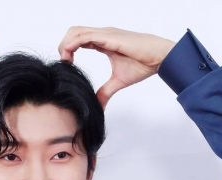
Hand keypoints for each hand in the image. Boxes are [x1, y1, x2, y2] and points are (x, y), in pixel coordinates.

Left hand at [58, 27, 174, 108]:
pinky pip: (84, 36)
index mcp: (103, 42)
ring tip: (65, 61)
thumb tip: (98, 105)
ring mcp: (105, 34)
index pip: (79, 39)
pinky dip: (73, 44)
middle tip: (64, 63)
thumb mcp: (118, 81)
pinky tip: (69, 56)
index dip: (68, 50)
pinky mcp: (108, 37)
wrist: (159, 58)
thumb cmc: (143, 64)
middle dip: (63, 45)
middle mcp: (102, 35)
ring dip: (65, 44)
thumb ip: (105, 92)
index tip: (67, 66)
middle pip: (73, 32)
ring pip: (76, 31)